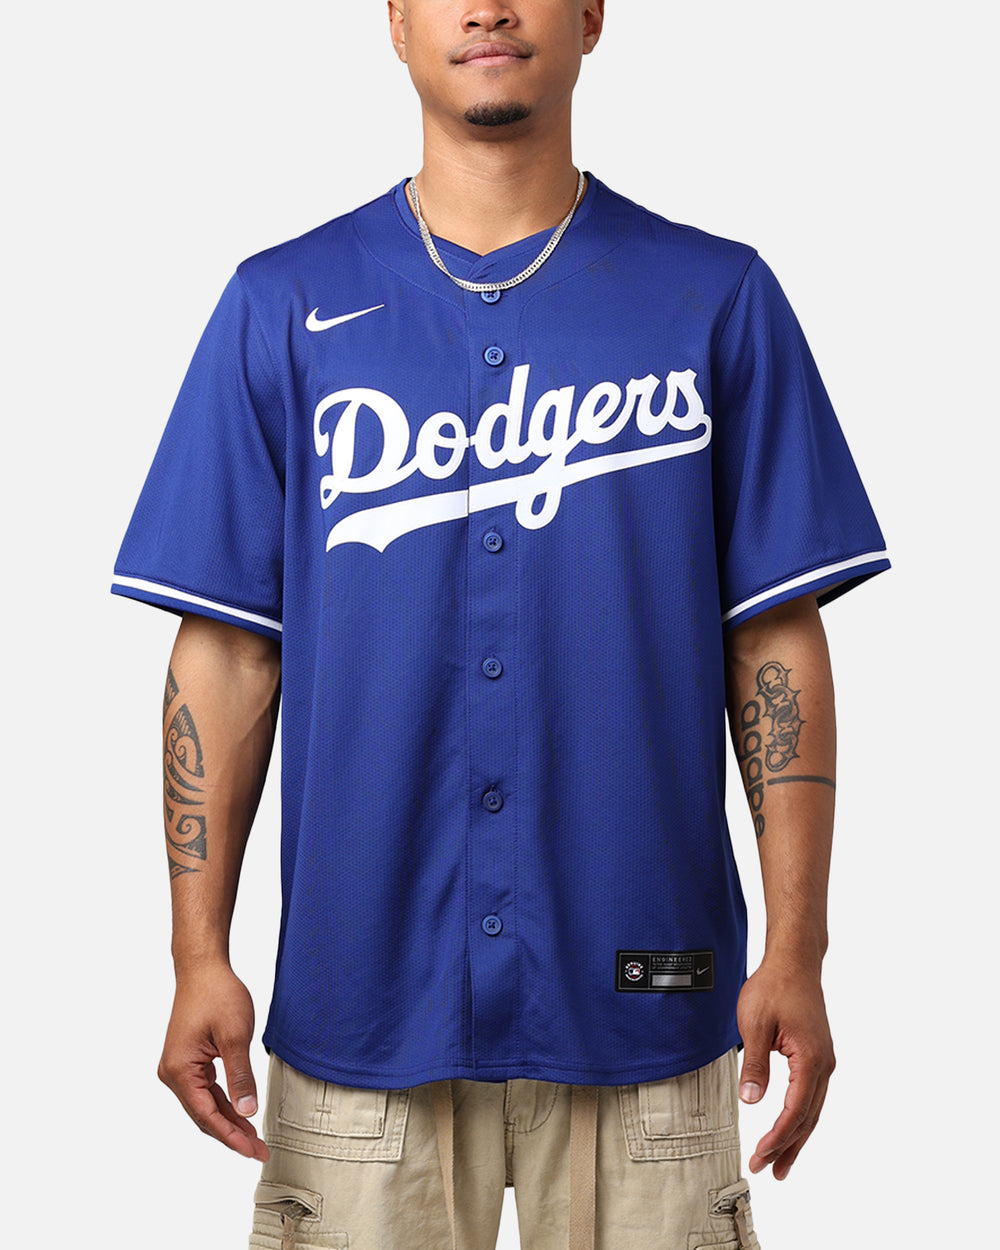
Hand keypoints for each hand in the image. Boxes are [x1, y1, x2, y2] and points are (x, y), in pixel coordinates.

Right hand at [158, 962, 269, 1161]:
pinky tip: (241, 1113)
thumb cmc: (217, 994)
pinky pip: (205, 1091)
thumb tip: (248, 1112)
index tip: (253, 1151)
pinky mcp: (187, 1061)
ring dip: (229, 1120)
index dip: (231, 1136)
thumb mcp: (235, 1035)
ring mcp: (178, 1068)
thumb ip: (240, 1076)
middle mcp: (172, 1073)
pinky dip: (224, 1103)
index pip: (207, 1115)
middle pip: (204, 1115)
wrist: (203, 968)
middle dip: (232, 1134)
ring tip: (254, 1138)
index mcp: (179, 1070)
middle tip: (260, 1150)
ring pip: (205, 1105)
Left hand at [736, 956, 834, 1179]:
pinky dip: (801, 1118)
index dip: (777, 1138)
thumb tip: (752, 1101)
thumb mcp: (755, 1023)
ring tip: (781, 1166)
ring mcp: (824, 1061)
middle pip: (808, 1118)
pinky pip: (811, 1096)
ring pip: (812, 1110)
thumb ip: (755, 1064)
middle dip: (787, 1147)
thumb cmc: (774, 986)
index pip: (795, 1111)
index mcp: (811, 1059)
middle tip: (767, 1172)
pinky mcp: (818, 1056)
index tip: (760, 1156)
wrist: (794, 962)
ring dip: (796, 1138)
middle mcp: (824, 1065)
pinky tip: (791, 1130)